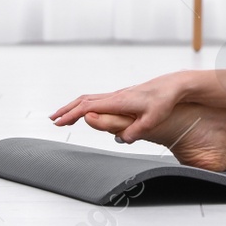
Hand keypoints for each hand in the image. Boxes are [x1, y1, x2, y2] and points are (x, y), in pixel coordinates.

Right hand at [50, 71, 190, 143]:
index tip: (58, 123)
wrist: (173, 86)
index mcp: (118, 101)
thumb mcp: (152, 120)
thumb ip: (135, 131)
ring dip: (74, 107)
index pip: (88, 107)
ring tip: (63, 116)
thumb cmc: (164, 101)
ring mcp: (118, 95)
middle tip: (52, 119)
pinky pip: (97, 99)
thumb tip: (119, 139)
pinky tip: (85, 112)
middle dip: (66, 110)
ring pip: (90, 99)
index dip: (71, 115)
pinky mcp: (122, 96)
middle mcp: (115, 96)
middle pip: (84, 100)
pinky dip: (85, 105)